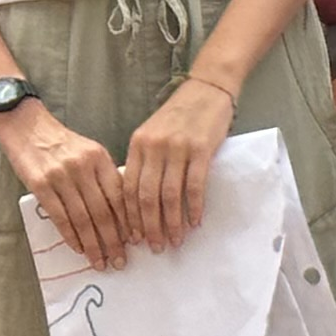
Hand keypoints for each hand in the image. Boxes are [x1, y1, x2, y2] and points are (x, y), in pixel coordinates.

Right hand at [0, 101, 127, 268]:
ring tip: (100, 262)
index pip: (119, 195)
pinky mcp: (40, 184)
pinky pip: (60, 217)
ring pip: (83, 218)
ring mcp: (61, 176)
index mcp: (100, 158)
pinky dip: (71, 236)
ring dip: (93, 245)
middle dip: (114, 241)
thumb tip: (122, 213)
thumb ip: (104, 177)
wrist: (26, 125)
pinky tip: (79, 249)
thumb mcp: (89, 152)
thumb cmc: (60, 143)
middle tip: (120, 261)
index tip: (136, 241)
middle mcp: (83, 167)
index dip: (129, 221)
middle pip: (103, 211)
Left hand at [121, 74, 237, 249]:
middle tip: (155, 247)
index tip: (135, 237)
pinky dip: (194, 207)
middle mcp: (154, 147)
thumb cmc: (179, 115)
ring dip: (172, 223)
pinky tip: (194, 222)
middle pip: (146, 196)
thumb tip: (139, 200)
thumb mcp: (152, 134)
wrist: (206, 89)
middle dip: (149, 226)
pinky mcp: (201, 149)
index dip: (130, 217)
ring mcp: (177, 148)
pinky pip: (195, 185)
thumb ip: (144, 161)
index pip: (128, 188)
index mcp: (137, 145)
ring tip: (174, 241)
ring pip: (170, 195)